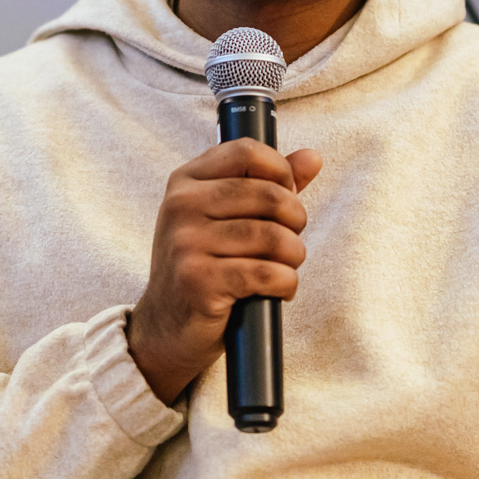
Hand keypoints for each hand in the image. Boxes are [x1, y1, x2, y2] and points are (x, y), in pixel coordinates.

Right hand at [128, 140, 321, 406]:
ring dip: (293, 256)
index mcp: (186, 182)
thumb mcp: (226, 218)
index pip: (246, 151)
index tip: (286, 196)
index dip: (280, 172)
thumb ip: (269, 184)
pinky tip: (278, 289)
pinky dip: (285, 283)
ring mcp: (186, 243)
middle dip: (295, 220)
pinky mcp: (199, 281)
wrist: (166, 327)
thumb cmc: (204, 267)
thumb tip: (313, 157)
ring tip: (285, 267)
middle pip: (269, 195)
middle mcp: (181, 206)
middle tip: (289, 241)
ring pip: (273, 236)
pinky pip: (267, 273)